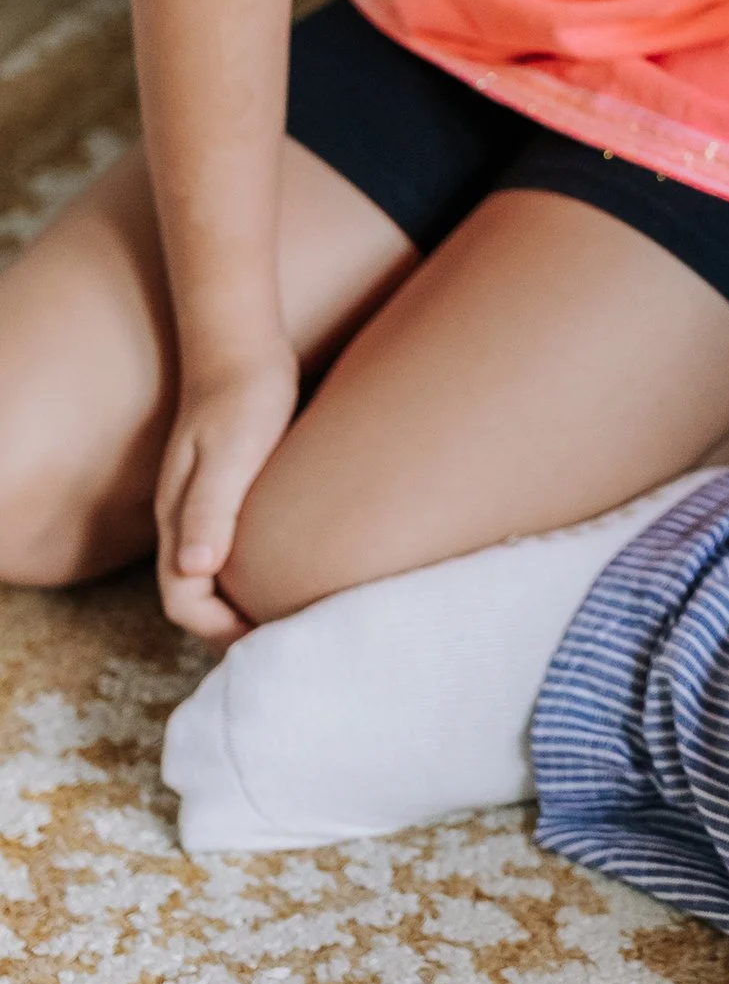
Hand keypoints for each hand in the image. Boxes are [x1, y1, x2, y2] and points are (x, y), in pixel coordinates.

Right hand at [156, 347, 300, 640]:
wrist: (244, 348)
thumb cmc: (242, 399)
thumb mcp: (228, 455)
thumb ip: (209, 510)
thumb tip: (195, 570)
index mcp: (179, 521)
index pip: (184, 603)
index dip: (220, 631)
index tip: (269, 635)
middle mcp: (185, 521)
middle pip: (195, 597)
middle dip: (231, 627)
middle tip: (288, 636)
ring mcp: (205, 506)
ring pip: (214, 574)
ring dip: (243, 600)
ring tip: (294, 612)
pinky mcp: (229, 491)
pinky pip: (233, 546)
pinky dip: (255, 569)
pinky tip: (293, 567)